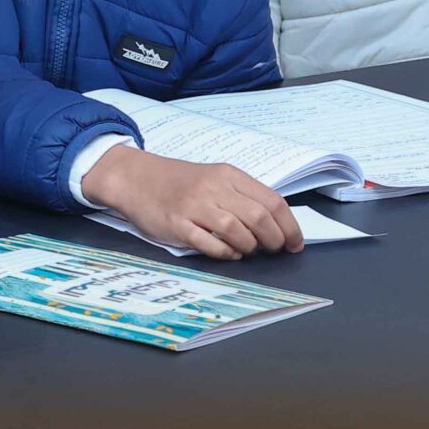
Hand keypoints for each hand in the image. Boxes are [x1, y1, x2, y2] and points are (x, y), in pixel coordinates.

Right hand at [82, 146, 304, 259]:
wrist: (134, 178)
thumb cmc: (178, 182)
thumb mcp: (213, 178)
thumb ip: (241, 196)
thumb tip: (276, 226)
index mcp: (227, 175)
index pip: (272, 201)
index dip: (290, 227)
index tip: (295, 243)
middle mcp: (213, 188)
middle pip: (259, 217)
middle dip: (273, 240)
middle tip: (272, 250)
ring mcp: (194, 206)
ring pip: (237, 231)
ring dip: (250, 247)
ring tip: (247, 250)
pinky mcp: (177, 224)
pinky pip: (210, 244)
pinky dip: (226, 253)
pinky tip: (228, 252)